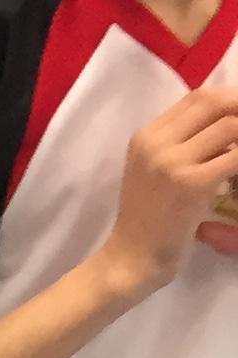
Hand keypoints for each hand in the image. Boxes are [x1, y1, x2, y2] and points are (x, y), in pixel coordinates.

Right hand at [95, 86, 237, 298]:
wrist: (130, 260)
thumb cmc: (146, 221)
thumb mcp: (153, 172)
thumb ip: (179, 145)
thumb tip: (226, 126)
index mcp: (146, 135)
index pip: (197, 97)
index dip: (229, 98)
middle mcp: (155, 142)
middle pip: (212, 102)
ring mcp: (171, 162)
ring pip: (229, 126)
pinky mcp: (189, 184)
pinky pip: (234, 158)